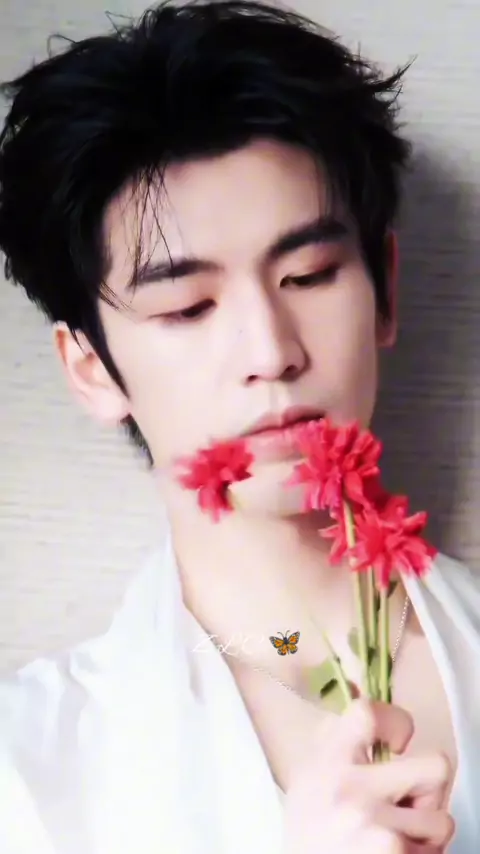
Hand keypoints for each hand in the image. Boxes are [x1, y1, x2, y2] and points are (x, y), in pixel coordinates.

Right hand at [282, 700, 453, 853]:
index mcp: (328, 758)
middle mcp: (348, 786)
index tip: (399, 743)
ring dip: (424, 833)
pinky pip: (435, 851)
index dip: (398, 722)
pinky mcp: (389, 852)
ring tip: (395, 839)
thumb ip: (337, 739)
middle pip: (436, 766)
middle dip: (429, 790)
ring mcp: (371, 822)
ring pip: (442, 819)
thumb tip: (357, 684)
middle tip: (409, 805)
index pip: (369, 713)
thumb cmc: (310, 832)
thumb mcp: (310, 776)